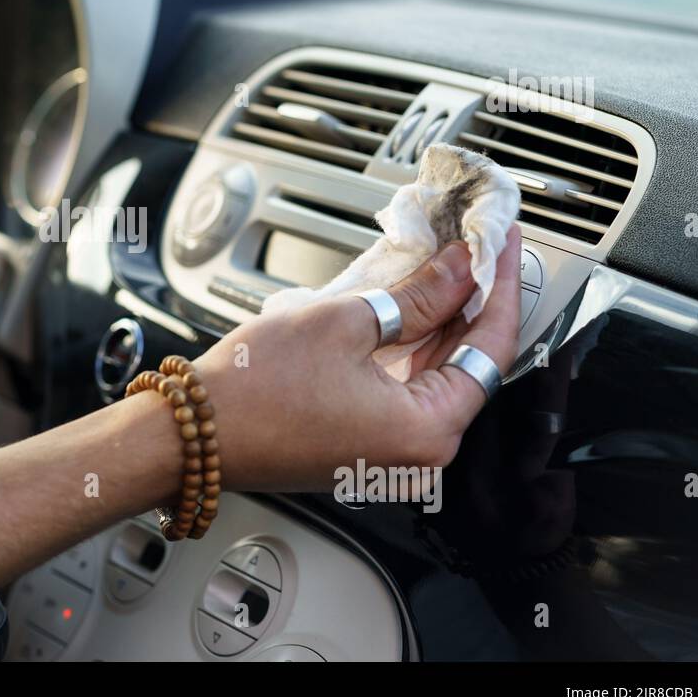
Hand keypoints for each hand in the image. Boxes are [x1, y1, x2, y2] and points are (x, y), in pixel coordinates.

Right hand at [196, 225, 522, 491]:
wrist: (194, 436)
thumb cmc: (253, 393)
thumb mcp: (345, 323)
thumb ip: (418, 296)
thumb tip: (458, 269)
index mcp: (427, 432)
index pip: (490, 348)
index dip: (499, 285)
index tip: (503, 243)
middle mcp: (419, 453)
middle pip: (468, 364)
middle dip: (472, 299)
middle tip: (476, 246)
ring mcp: (391, 452)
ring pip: (436, 375)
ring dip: (441, 320)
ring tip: (443, 265)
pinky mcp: (365, 445)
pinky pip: (406, 389)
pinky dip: (411, 347)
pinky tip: (408, 305)